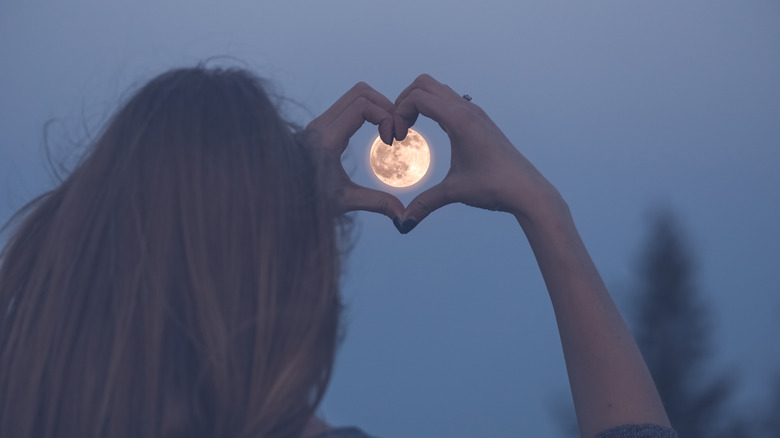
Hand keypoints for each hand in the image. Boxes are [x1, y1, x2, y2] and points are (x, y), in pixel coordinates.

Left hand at [303, 82, 404, 221]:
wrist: (280, 196)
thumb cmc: (307, 201)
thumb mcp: (344, 201)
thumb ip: (376, 203)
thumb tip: (402, 216)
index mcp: (326, 139)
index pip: (362, 106)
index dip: (385, 117)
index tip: (392, 140)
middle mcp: (320, 125)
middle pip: (361, 92)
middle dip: (385, 106)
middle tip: (395, 130)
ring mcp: (319, 123)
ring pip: (354, 95)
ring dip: (376, 106)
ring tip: (387, 130)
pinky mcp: (321, 126)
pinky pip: (348, 105)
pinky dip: (367, 111)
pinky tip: (375, 132)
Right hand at [392, 74, 562, 232]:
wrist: (528, 190)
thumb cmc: (494, 187)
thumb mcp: (454, 192)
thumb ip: (425, 203)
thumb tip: (403, 224)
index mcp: (459, 119)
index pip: (417, 97)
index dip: (397, 113)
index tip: (395, 137)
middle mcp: (467, 109)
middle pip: (424, 83)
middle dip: (404, 100)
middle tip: (397, 126)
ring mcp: (475, 112)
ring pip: (438, 89)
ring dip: (419, 102)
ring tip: (410, 127)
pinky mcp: (480, 120)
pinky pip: (450, 100)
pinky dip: (434, 107)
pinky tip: (432, 131)